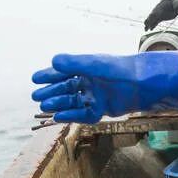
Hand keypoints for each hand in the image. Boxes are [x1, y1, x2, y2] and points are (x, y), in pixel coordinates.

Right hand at [31, 51, 177, 123]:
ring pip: (72, 102)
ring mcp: (96, 97)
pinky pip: (83, 114)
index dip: (49, 76)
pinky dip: (71, 116)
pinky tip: (58, 117)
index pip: (64, 72)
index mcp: (87, 69)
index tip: (35, 78)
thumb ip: (74, 63)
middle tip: (36, 96)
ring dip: (58, 104)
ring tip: (44, 106)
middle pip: (66, 89)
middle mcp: (90, 83)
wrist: (141, 85)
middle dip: (51, 92)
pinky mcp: (102, 110)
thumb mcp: (94, 64)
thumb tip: (53, 60)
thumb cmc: (119, 70)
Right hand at [144, 0, 177, 29]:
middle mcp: (165, 5)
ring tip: (146, 28)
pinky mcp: (168, 14)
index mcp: (168, 0)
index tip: (151, 17)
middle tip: (146, 25)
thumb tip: (174, 5)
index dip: (155, 12)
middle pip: (155, 12)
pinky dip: (155, 23)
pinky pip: (160, 19)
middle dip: (150, 18)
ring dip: (151, 22)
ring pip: (156, 16)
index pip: (160, 6)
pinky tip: (151, 28)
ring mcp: (166, 10)